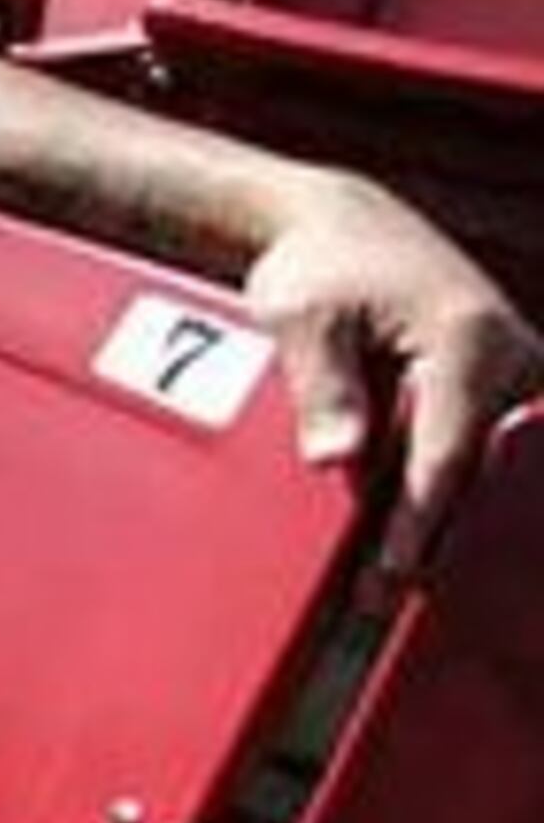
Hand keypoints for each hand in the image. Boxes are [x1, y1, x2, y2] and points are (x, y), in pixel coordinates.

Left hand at [243, 175, 543, 576]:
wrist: (344, 223)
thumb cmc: (318, 265)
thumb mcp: (301, 317)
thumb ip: (322, 388)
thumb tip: (337, 458)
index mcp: (467, 341)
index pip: (448, 456)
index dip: (419, 525)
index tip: (389, 576)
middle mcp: (514, 359)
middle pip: (483, 475)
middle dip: (445, 540)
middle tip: (388, 600)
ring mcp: (522, 375)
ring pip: (493, 470)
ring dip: (456, 524)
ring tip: (401, 587)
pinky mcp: (511, 388)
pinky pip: (491, 454)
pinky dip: (462, 496)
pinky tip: (432, 548)